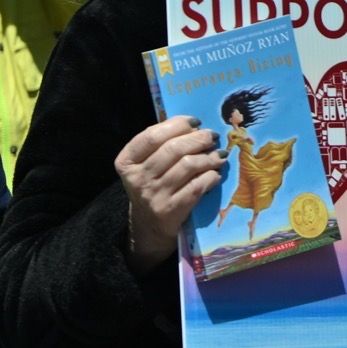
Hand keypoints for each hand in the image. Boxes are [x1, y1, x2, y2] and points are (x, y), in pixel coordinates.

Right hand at [118, 116, 223, 265]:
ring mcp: (153, 195)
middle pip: (173, 149)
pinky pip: (198, 185)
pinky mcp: (171, 209)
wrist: (149, 225)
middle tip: (212, 136)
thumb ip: (162, 144)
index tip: (195, 122)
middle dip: (199, 138)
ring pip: (188, 165)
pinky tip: (216, 173)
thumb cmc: (152, 185)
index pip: (151, 136)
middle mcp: (137, 178)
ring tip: (220, 154)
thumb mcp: (146, 165)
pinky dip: (211, 176)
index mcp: (126, 162)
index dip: (177, 125)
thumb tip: (195, 126)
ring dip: (210, 156)